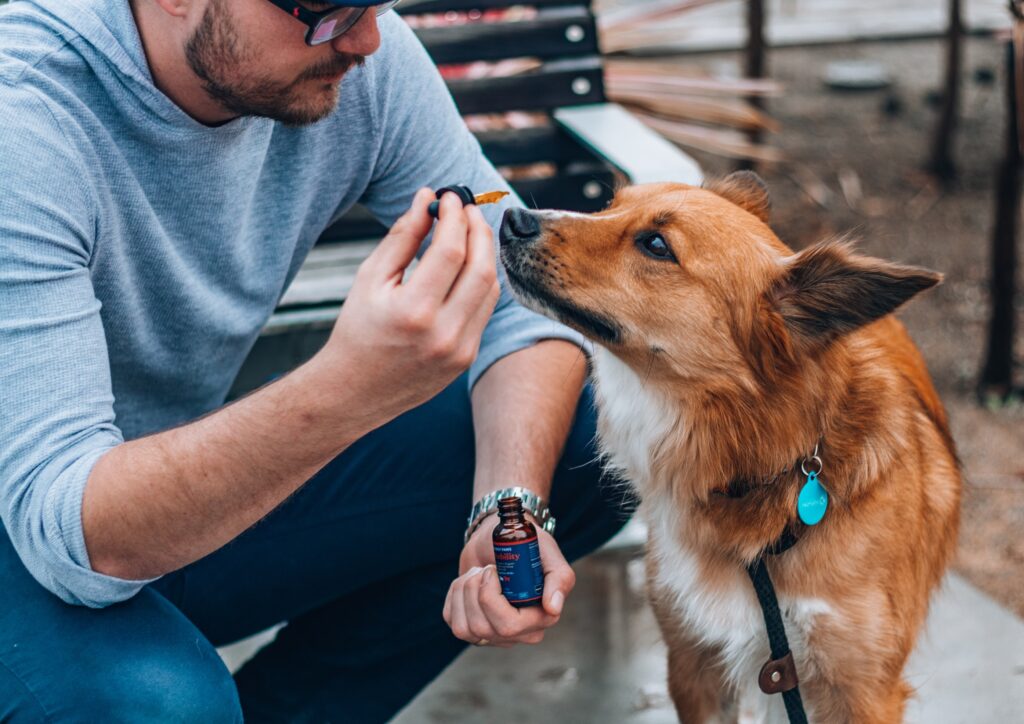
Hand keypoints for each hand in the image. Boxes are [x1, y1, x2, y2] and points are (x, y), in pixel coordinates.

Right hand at [318, 188, 500, 424]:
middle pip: (481, 267)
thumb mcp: (370, 278)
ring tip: (469, 231)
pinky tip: (468, 264)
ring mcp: (460, 349)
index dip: (455, 217)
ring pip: (491, 288)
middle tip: (467, 208)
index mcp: (414, 311)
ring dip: (485, 253)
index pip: (451, 251)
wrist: (355, 390)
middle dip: (478, 229)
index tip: (450, 196)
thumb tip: (427, 198)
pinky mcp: (467, 357)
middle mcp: (443, 333)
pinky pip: (485, 310)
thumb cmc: (358, 330)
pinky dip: (481, 280)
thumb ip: (402, 237)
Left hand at [443, 514, 575, 646]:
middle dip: (475, 591)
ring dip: (464, 591)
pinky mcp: (472, 629)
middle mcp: (519, 633)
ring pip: (464, 629)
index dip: (491, 598)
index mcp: (541, 618)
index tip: (493, 570)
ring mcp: (494, 635)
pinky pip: (452, 622)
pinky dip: (454, 595)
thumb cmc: (526, 544)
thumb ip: (559, 577)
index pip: (509, 626)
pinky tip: (468, 582)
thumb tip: (553, 608)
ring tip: (478, 573)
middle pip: (483, 628)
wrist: (500, 538)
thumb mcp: (547, 552)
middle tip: (486, 569)